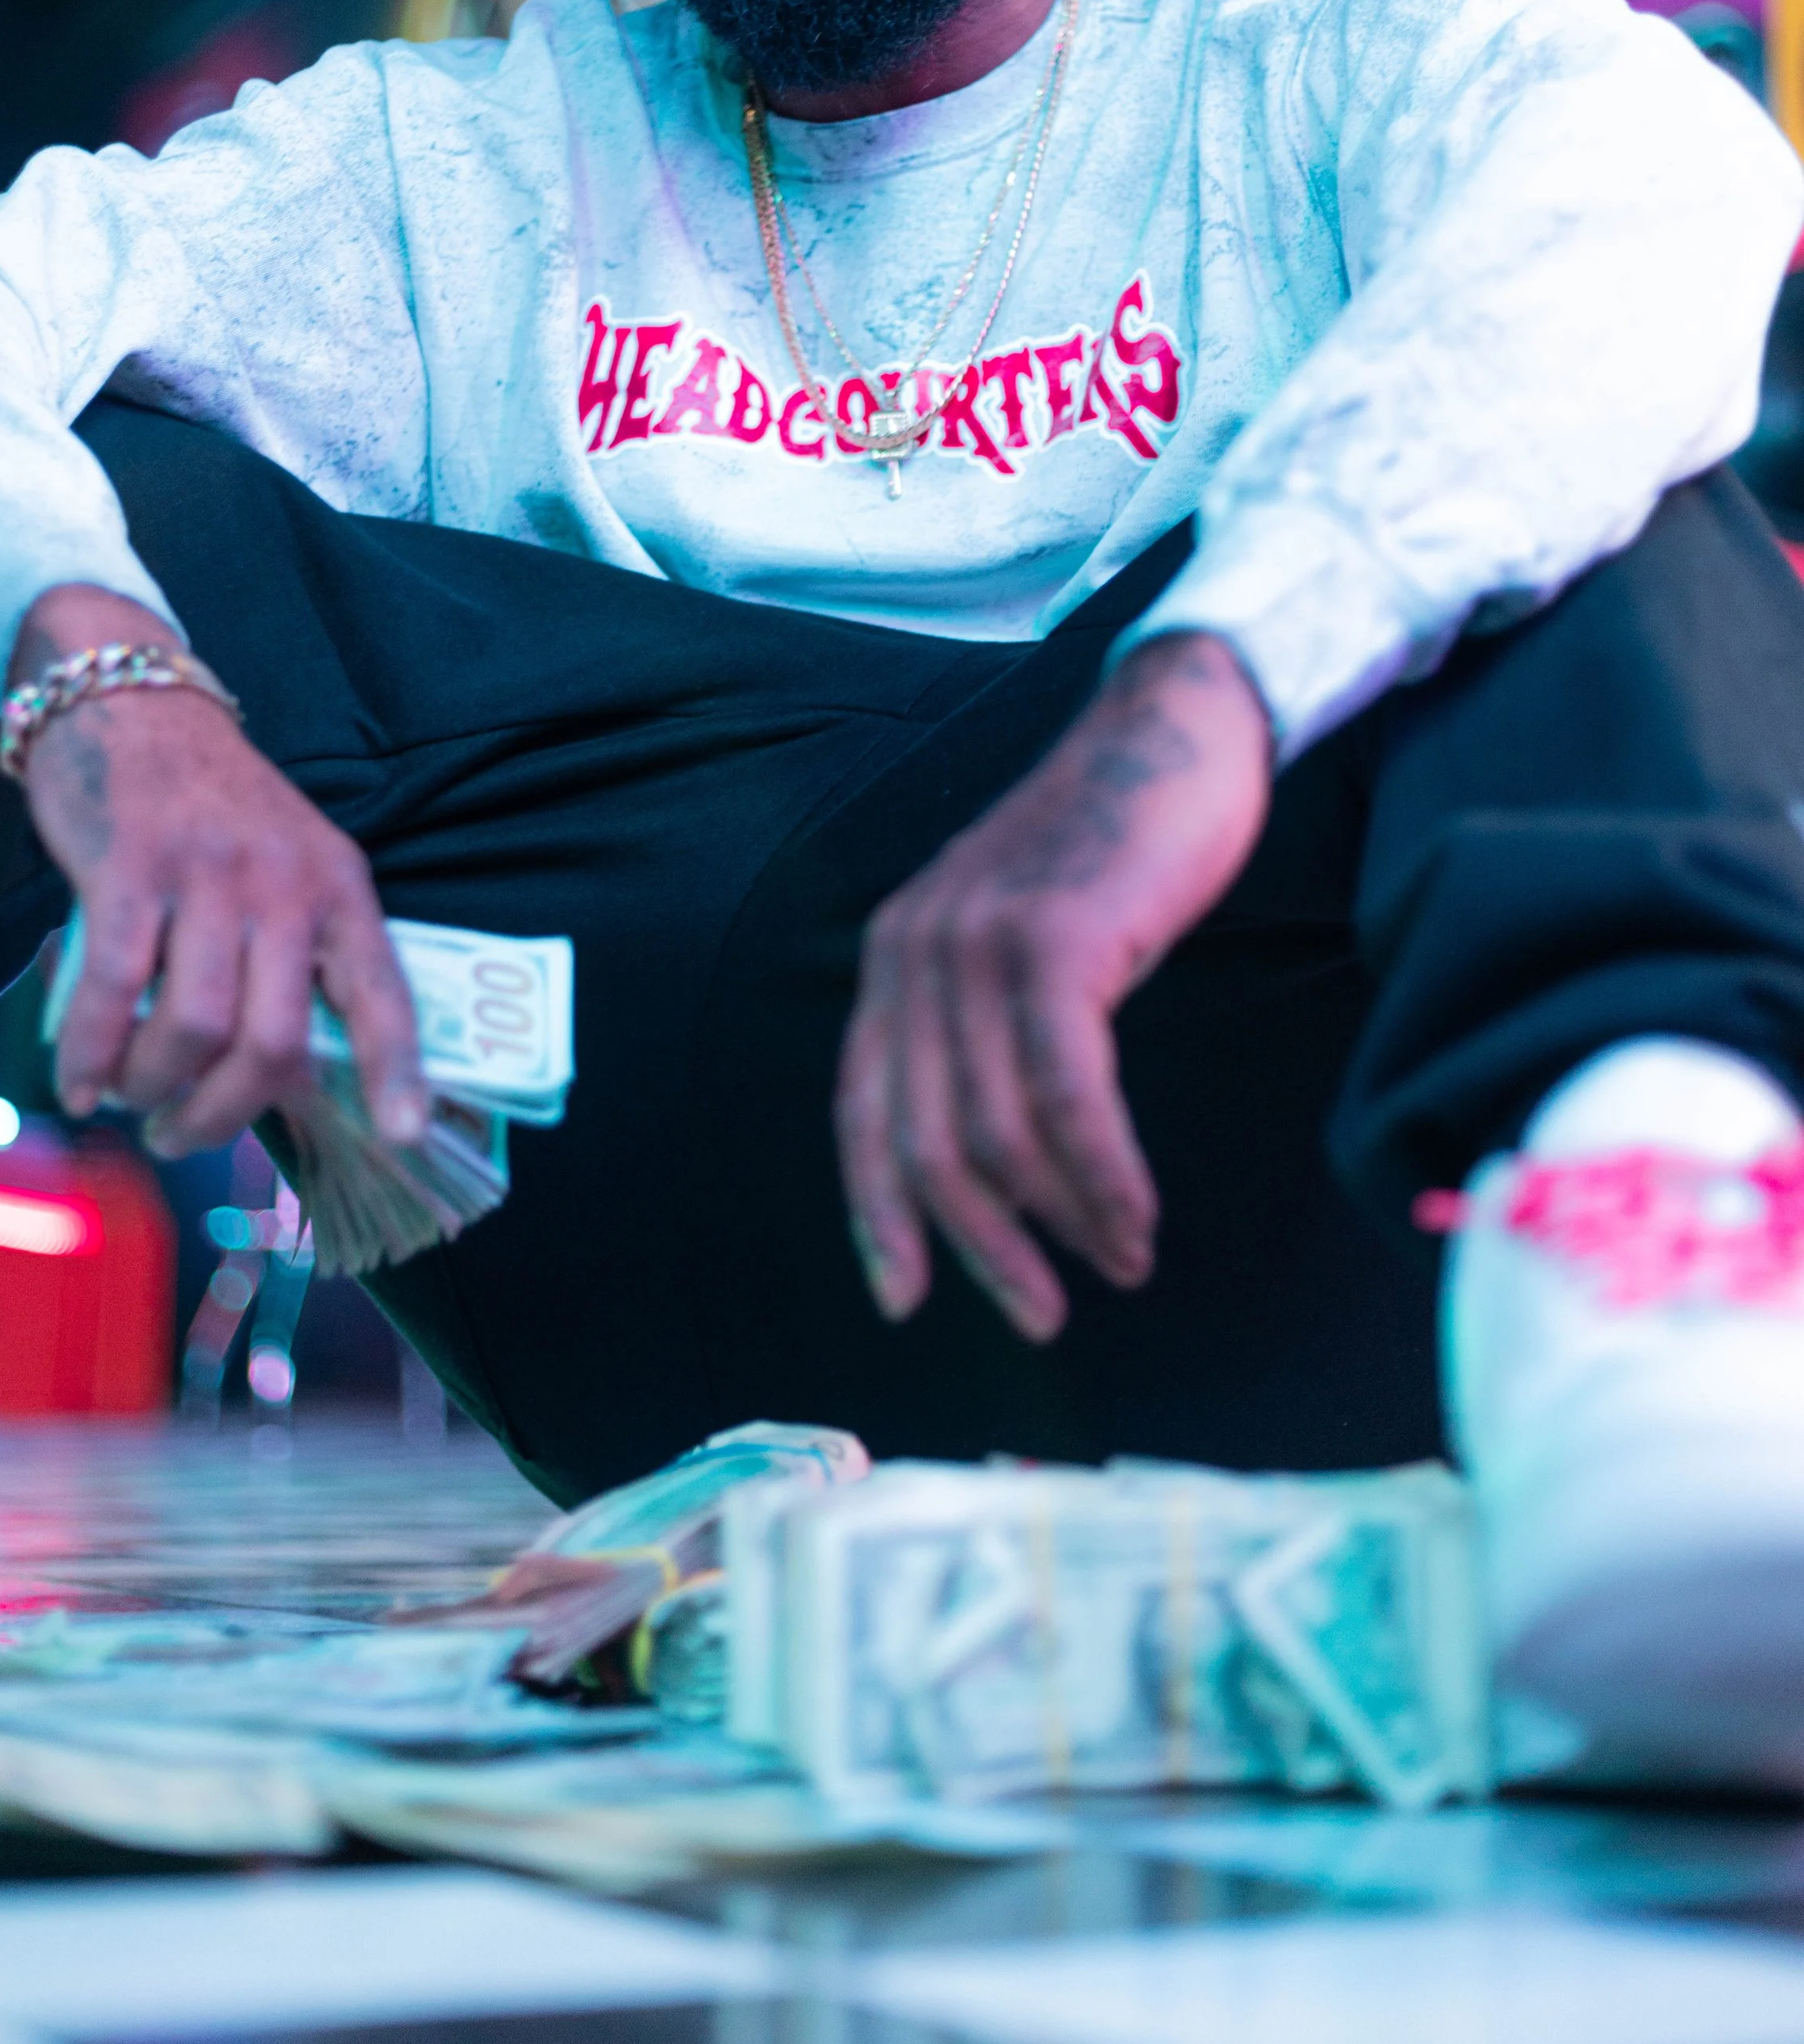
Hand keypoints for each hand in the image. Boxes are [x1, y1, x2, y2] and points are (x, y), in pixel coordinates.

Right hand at [11, 586, 425, 1158]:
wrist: (129, 697)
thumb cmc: (211, 802)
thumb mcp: (286, 860)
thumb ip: (296, 952)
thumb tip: (287, 1076)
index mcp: (338, 886)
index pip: (382, 991)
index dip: (395, 1071)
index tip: (404, 1136)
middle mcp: (284, 883)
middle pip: (272, 1041)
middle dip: (225, 1111)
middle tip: (182, 1134)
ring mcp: (207, 876)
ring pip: (194, 1027)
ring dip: (155, 1085)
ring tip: (132, 1097)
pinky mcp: (128, 870)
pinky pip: (110, 991)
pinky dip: (91, 1054)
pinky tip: (79, 1083)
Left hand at [835, 631, 1271, 1341]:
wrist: (1180, 729)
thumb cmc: (1117, 848)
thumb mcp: (1023, 935)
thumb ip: (986, 1025)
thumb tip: (999, 1165)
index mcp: (897, 954)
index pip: (863, 1112)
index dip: (879, 1215)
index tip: (905, 1299)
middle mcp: (917, 948)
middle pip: (927, 1142)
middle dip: (983, 1247)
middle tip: (1039, 1315)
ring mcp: (979, 940)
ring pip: (998, 1131)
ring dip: (1062, 1222)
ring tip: (1119, 1263)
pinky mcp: (1053, 940)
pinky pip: (1066, 1094)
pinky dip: (1102, 1176)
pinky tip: (1135, 1219)